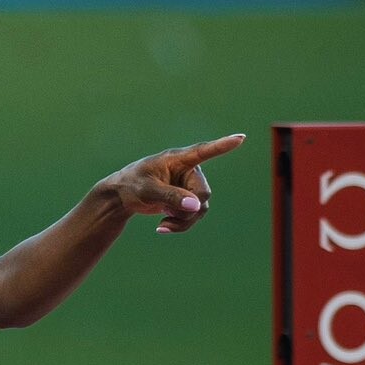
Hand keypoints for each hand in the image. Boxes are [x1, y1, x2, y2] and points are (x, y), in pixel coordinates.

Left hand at [101, 133, 246, 233]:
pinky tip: (162, 227)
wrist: (123, 196)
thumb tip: (196, 206)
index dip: (223, 145)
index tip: (240, 137)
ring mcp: (189, 186)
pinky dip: (180, 225)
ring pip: (201, 208)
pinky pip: (193, 216)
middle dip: (189, 209)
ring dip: (184, 221)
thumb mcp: (148, 190)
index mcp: (178, 159)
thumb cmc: (133, 184)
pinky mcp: (186, 200)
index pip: (203, 151)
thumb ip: (171, 196)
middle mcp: (188, 171)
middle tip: (167, 213)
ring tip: (163, 223)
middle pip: (203, 193)